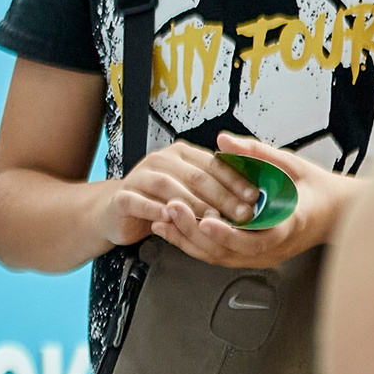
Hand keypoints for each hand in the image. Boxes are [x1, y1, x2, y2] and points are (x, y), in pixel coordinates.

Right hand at [99, 140, 257, 247]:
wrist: (119, 211)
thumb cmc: (160, 201)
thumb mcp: (189, 190)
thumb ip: (213, 188)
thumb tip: (251, 197)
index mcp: (182, 155)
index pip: (213, 164)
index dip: (236, 180)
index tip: (255, 197)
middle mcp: (161, 161)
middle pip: (195, 176)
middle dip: (222, 196)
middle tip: (242, 213)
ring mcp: (140, 177)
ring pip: (168, 187)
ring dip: (192, 203)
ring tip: (211, 219)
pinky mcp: (123, 197)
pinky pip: (139, 202)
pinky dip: (156, 210)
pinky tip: (171, 218)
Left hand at [150, 132, 358, 267]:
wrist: (336, 212)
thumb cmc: (317, 187)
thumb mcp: (291, 163)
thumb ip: (255, 152)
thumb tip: (223, 140)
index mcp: (289, 224)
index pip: (257, 239)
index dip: (228, 234)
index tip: (205, 221)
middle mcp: (275, 247)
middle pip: (230, 252)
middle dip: (195, 232)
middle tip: (171, 209)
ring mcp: (264, 256)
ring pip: (220, 257)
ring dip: (189, 240)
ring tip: (162, 220)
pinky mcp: (253, 257)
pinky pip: (220, 255)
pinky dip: (195, 244)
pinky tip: (174, 230)